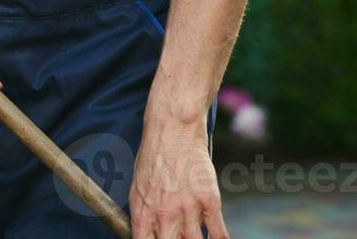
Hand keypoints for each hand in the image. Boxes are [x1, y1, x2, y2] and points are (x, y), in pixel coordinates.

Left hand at [128, 105, 225, 237]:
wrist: (172, 128)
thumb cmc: (153, 154)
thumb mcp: (138, 185)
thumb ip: (145, 213)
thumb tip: (149, 232)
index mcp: (143, 212)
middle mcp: (164, 215)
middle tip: (179, 237)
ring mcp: (187, 208)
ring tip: (194, 236)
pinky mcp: (208, 200)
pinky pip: (218, 233)